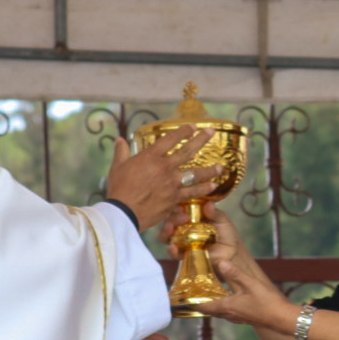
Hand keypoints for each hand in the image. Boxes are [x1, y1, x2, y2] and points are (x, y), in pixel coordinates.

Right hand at [106, 126, 222, 229]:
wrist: (123, 212)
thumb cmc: (118, 189)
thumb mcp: (118, 167)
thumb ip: (122, 152)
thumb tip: (119, 140)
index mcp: (151, 156)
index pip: (170, 139)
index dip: (183, 131)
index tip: (192, 126)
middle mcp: (165, 167)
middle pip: (187, 151)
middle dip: (201, 140)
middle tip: (212, 133)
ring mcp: (172, 184)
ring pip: (195, 174)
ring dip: (209, 170)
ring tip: (220, 167)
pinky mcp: (174, 199)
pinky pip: (192, 193)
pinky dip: (202, 190)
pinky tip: (212, 188)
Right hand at [161, 205, 255, 268]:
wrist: (232, 253)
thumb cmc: (227, 233)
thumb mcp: (223, 220)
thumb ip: (215, 213)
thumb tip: (209, 204)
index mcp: (191, 216)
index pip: (179, 208)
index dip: (177, 206)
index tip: (180, 205)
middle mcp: (183, 227)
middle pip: (170, 221)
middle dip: (172, 218)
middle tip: (181, 217)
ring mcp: (182, 241)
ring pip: (167, 235)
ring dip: (166, 231)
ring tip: (170, 228)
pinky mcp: (183, 254)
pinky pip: (174, 253)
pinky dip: (171, 250)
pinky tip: (172, 247)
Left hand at [188, 257, 292, 330]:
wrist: (283, 318)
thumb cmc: (267, 303)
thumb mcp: (250, 284)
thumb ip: (235, 273)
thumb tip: (221, 262)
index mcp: (227, 307)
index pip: (203, 306)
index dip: (191, 303)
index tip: (180, 299)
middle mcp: (229, 314)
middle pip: (209, 309)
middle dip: (200, 301)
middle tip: (191, 292)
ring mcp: (237, 317)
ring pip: (218, 310)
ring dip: (211, 303)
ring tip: (206, 292)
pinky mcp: (244, 317)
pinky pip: (228, 311)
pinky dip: (222, 304)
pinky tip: (226, 296)